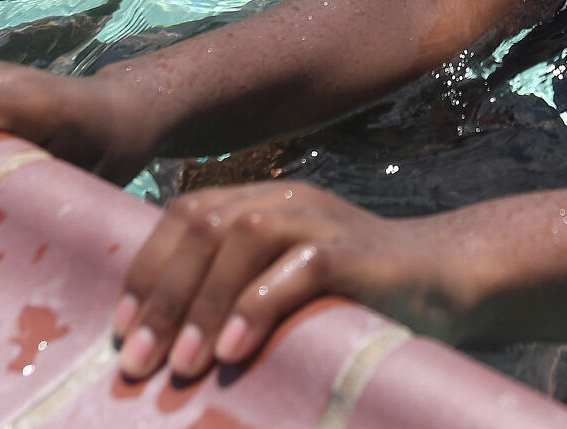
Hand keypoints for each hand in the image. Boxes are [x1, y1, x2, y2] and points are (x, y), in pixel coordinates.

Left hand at [109, 182, 461, 381]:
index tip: (119, 329)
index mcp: (262, 203)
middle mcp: (287, 201)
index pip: (184, 216)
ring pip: (242, 238)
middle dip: (161, 297)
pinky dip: (258, 306)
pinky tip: (234, 351)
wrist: (447, 279)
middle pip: (201, 225)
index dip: (145, 271)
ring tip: (181, 364)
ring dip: (202, 304)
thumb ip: (235, 293)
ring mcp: (323, 220)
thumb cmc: (356, 297)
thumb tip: (160, 345)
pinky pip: (300, 267)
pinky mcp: (357, 252)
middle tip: (135, 362)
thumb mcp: (285, 287)